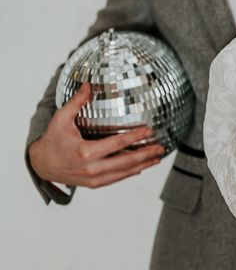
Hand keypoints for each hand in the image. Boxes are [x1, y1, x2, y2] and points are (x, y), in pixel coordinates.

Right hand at [28, 83, 164, 187]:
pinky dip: (130, 173)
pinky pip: (116, 179)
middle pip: (125, 162)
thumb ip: (76, 102)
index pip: (116, 144)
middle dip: (145, 154)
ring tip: (156, 158)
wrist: (41, 165)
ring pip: (123, 173)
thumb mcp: (61, 119)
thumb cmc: (52, 141)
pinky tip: (141, 167)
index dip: (134, 137)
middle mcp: (91, 168)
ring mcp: (93, 178)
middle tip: (160, 148)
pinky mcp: (93, 184)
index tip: (148, 131)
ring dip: (142, 165)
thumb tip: (88, 85)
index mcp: (85, 152)